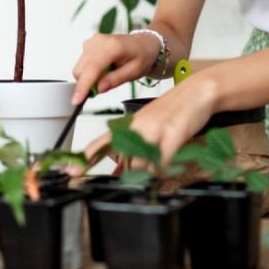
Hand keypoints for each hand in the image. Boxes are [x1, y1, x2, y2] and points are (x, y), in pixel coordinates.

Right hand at [70, 31, 158, 105]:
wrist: (144, 44)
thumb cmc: (142, 56)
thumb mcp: (134, 72)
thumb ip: (115, 80)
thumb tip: (98, 89)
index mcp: (112, 46)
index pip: (92, 68)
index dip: (83, 86)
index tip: (76, 101)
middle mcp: (98, 41)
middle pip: (81, 70)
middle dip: (88, 84)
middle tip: (105, 86)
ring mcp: (92, 41)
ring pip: (80, 68)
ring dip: (89, 77)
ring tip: (108, 74)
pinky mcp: (89, 44)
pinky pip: (82, 63)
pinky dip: (89, 71)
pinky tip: (104, 69)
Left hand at [82, 73, 218, 167]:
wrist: (196, 93)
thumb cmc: (173, 111)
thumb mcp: (147, 127)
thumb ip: (133, 148)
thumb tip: (118, 171)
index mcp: (129, 125)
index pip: (101, 144)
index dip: (85, 159)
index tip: (72, 172)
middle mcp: (137, 127)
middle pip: (125, 163)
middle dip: (131, 174)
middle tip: (138, 175)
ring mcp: (154, 131)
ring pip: (142, 166)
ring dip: (150, 173)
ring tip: (160, 166)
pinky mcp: (171, 135)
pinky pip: (162, 163)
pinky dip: (165, 170)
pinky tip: (169, 167)